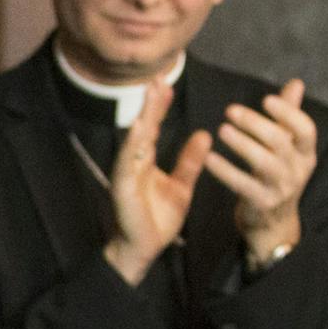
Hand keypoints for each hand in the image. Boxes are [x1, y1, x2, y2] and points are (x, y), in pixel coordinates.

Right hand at [103, 80, 211, 284]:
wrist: (142, 250)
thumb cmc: (157, 220)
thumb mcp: (181, 186)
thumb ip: (190, 162)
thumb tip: (205, 135)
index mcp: (145, 162)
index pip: (152, 128)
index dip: (159, 106)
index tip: (167, 83)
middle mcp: (132, 163)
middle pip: (142, 128)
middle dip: (150, 103)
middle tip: (158, 78)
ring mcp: (125, 174)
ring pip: (134, 140)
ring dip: (142, 117)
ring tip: (150, 96)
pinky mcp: (122, 188)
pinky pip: (128, 162)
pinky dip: (133, 145)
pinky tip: (140, 128)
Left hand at [206, 77, 313, 264]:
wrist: (273, 223)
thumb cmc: (277, 176)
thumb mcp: (288, 148)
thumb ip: (289, 116)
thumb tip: (296, 83)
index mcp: (306, 154)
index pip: (306, 129)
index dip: (289, 113)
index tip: (267, 99)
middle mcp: (297, 170)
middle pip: (280, 141)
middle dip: (255, 123)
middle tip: (230, 110)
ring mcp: (281, 188)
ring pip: (262, 162)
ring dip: (241, 144)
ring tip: (221, 130)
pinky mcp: (262, 203)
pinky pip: (242, 184)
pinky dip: (225, 170)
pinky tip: (209, 158)